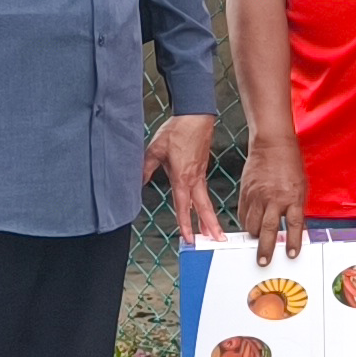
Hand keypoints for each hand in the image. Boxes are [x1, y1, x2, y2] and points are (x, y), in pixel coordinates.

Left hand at [148, 113, 219, 238]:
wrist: (195, 115)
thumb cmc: (177, 131)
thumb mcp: (155, 149)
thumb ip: (146, 167)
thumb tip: (138, 181)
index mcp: (182, 177)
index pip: (183, 206)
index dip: (185, 224)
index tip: (189, 239)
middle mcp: (194, 179)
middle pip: (203, 207)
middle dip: (210, 226)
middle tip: (217, 240)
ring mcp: (200, 174)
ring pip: (205, 200)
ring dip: (209, 217)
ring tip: (213, 231)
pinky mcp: (202, 168)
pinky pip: (204, 190)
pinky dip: (205, 203)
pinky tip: (202, 207)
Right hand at [238, 133, 309, 260]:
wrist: (272, 145)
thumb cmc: (290, 165)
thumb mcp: (301, 187)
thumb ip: (297, 208)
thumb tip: (297, 230)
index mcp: (292, 197)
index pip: (294, 224)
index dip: (292, 241)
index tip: (290, 254)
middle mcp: (274, 198)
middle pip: (268, 229)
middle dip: (265, 248)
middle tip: (263, 261)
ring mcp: (257, 196)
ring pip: (252, 224)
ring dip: (255, 236)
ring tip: (257, 241)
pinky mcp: (246, 192)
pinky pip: (243, 214)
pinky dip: (246, 223)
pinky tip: (250, 226)